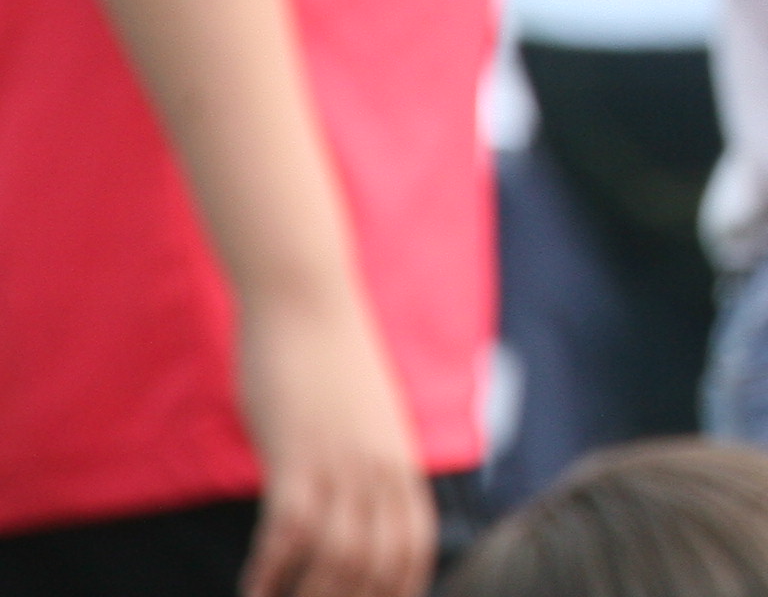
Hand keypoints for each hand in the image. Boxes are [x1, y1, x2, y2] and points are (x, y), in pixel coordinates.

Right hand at [234, 289, 430, 596]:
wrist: (306, 300)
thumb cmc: (327, 359)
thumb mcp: (363, 415)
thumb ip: (366, 457)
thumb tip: (358, 494)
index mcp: (400, 460)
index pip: (416, 543)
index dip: (400, 587)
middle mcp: (380, 467)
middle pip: (380, 562)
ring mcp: (341, 462)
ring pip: (340, 555)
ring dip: (310, 596)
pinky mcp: (296, 453)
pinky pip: (291, 529)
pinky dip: (270, 572)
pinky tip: (252, 591)